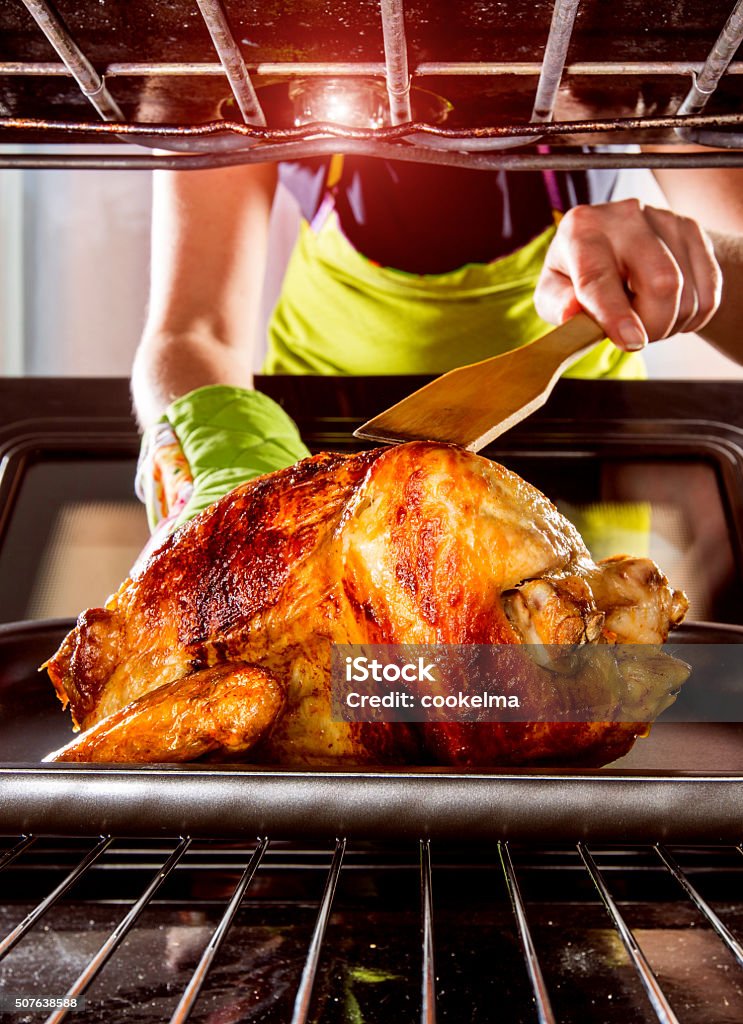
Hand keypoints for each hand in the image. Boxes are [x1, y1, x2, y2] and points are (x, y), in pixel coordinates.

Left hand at [534, 198, 722, 351]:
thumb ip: (557, 304)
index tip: (631, 341)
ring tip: (646, 319)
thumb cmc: (577, 273)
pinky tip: (668, 310)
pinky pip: (709, 290)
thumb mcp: (553, 290)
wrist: (616, 246)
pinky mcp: (691, 231)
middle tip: (634, 337)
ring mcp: (664, 219)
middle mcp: (624, 216)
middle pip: (662, 283)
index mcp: (581, 230)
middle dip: (653, 326)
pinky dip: (692, 315)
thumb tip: (571, 312)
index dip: (616, 314)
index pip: (600, 277)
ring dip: (670, 324)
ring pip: (687, 292)